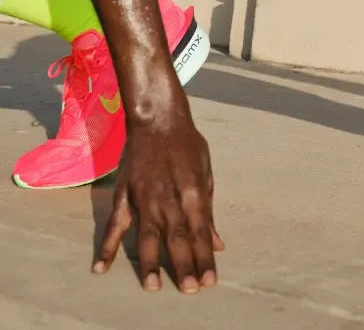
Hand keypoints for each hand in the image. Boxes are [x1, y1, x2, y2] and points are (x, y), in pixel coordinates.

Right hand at [93, 112, 223, 293]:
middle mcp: (167, 198)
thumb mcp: (206, 173)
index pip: (201, 231)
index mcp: (192, 192)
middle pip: (177, 238)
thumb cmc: (188, 145)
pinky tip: (101, 268)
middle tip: (189, 290)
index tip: (210, 280)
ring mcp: (143, 198)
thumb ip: (209, 210)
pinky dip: (107, 246)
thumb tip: (217, 243)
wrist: (157, 120)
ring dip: (150, 263)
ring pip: (147, 236)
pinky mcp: (123, 195)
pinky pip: (115, 225)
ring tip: (151, 287)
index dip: (205, 257)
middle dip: (184, 265)